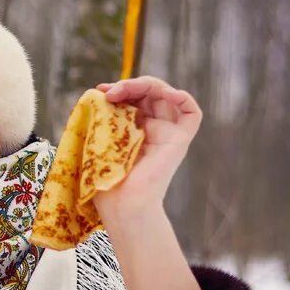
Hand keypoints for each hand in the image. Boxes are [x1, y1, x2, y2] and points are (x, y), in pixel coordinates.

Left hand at [93, 76, 201, 219]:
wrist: (121, 204)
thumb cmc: (105, 181)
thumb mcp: (98, 141)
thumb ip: (101, 117)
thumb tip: (98, 93)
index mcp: (132, 129)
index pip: (132, 97)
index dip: (118, 89)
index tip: (98, 91)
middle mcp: (152, 128)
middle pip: (148, 93)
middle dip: (128, 85)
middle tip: (109, 92)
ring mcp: (166, 133)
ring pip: (166, 95)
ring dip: (146, 85)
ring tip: (122, 90)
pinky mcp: (180, 140)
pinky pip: (191, 113)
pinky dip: (181, 98)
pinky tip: (164, 93)